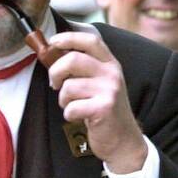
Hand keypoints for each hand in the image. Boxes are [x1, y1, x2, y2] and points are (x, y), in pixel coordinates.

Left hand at [46, 31, 147, 172]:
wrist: (124, 139)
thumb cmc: (105, 110)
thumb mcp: (101, 83)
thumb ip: (84, 68)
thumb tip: (53, 55)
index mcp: (110, 64)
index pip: (90, 40)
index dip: (69, 38)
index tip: (54, 42)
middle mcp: (112, 74)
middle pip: (73, 59)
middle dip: (55, 72)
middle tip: (55, 83)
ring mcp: (109, 91)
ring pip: (69, 86)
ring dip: (64, 99)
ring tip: (73, 105)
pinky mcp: (104, 109)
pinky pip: (71, 107)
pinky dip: (69, 114)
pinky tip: (79, 117)